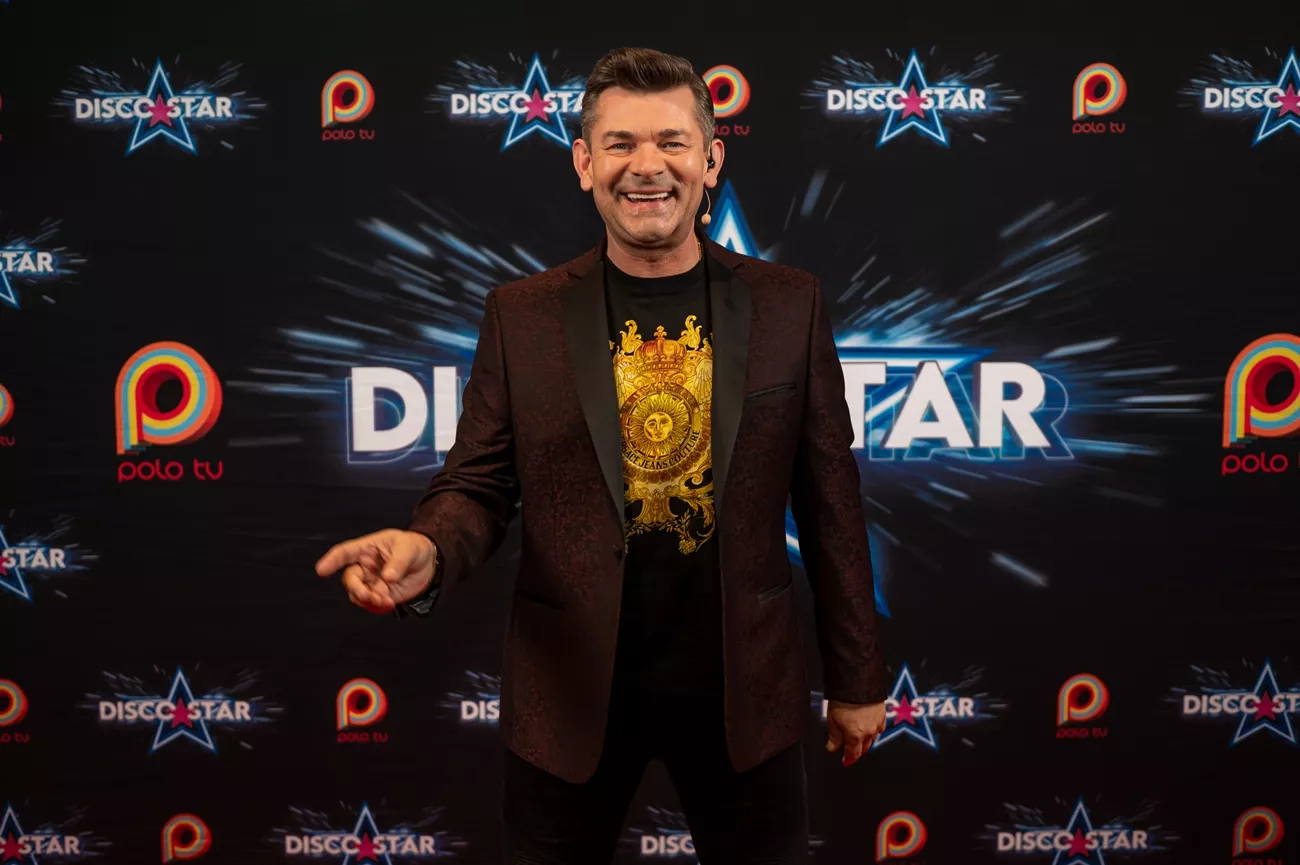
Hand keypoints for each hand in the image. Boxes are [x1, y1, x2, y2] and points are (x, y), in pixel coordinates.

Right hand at [314, 529, 437, 613]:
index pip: (345, 553)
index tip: (321, 570)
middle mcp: (364, 566)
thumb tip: (388, 577)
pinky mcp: (379, 594)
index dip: (332, 560)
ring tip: (383, 600)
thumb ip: (398, 562)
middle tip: (369, 595)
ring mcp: (371, 581)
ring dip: (365, 599)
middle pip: (349, 578)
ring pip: (356, 593)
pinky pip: (369, 603)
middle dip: (356, 588)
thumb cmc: (414, 547)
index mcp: (367, 548)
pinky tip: (388, 603)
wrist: (429, 563)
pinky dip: (375, 606)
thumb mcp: (408, 548)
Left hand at [825, 700, 885, 766]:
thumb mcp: (833, 719)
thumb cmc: (843, 700)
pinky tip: (870, 727)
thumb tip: (832, 748)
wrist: (859, 683)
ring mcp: (877, 723)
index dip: (849, 759)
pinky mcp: (883, 714)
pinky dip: (874, 730)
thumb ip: (834, 736)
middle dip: (857, 750)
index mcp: (855, 736)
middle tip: (850, 750)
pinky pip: (880, 727)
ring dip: (865, 740)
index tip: (845, 761)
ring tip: (858, 736)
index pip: (854, 754)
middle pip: (864, 747)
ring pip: (872, 737)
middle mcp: (868, 733)